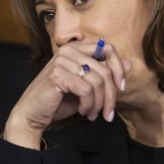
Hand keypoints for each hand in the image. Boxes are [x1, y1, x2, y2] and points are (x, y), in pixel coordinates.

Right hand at [3, 41, 130, 148]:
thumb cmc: (59, 101)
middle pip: (104, 70)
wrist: (33, 115)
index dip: (118, 67)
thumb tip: (130, 63)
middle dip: (110, 96)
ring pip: (97, 82)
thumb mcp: (87, 88)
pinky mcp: (57, 75)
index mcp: (76, 49)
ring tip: (93, 114)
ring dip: (99, 103)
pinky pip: (86, 90)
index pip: (107, 48)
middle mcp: (68, 51)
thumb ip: (105, 75)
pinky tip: (83, 112)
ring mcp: (61, 61)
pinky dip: (89, 105)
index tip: (121, 87)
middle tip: (108, 114)